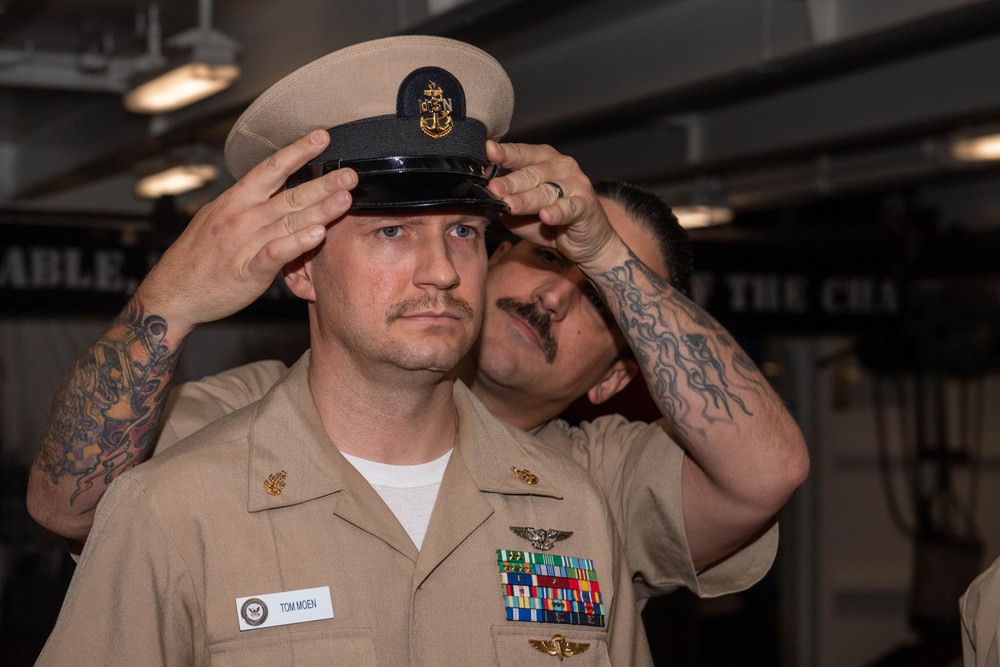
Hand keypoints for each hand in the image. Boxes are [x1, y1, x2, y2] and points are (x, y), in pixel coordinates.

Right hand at [137, 130, 356, 332]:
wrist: (172, 293)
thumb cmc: (198, 257)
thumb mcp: (218, 218)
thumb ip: (249, 204)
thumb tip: (276, 188)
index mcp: (235, 201)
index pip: (271, 169)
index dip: (297, 152)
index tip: (322, 137)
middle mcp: (241, 218)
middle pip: (289, 195)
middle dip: (323, 183)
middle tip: (351, 173)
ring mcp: (244, 244)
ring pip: (288, 222)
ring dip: (319, 209)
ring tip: (345, 198)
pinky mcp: (247, 272)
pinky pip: (276, 254)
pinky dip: (296, 243)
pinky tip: (318, 234)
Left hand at [486, 141, 619, 267]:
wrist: (586, 241)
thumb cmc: (552, 221)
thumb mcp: (523, 213)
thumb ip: (506, 204)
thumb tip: (485, 199)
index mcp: (544, 161)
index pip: (522, 154)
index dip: (505, 153)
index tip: (489, 151)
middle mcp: (561, 167)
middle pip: (531, 173)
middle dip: (511, 182)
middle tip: (494, 188)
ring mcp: (576, 184)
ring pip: (546, 191)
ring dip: (527, 199)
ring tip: (510, 204)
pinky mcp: (586, 205)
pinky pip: (568, 208)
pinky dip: (557, 212)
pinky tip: (546, 216)